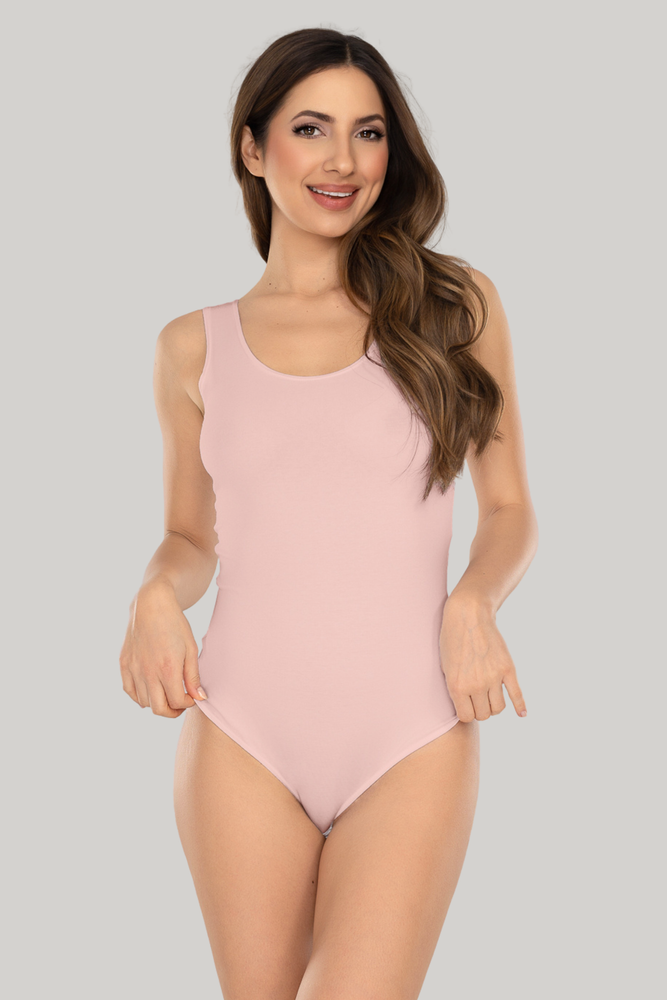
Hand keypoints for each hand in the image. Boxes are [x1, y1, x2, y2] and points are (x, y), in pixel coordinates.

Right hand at [119, 581, 207, 717]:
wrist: (152, 605)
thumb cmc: (175, 625)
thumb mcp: (190, 649)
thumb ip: (193, 676)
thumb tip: (199, 698)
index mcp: (168, 669)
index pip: (177, 702)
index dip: (187, 704)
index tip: (192, 697)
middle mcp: (148, 672)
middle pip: (159, 709)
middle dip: (172, 711)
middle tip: (180, 703)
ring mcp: (134, 668)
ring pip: (144, 702)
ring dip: (157, 702)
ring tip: (167, 692)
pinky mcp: (124, 664)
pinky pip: (130, 691)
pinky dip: (140, 696)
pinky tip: (150, 689)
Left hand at [439, 596, 526, 722]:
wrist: (468, 614)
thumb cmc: (452, 638)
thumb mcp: (444, 665)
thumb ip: (454, 687)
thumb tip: (465, 704)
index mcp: (457, 687)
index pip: (466, 717)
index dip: (467, 712)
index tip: (467, 704)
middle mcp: (476, 686)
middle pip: (484, 714)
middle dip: (480, 708)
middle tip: (478, 697)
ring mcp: (493, 678)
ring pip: (498, 708)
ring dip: (494, 706)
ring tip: (491, 697)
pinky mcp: (508, 669)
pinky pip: (516, 694)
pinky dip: (520, 706)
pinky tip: (522, 713)